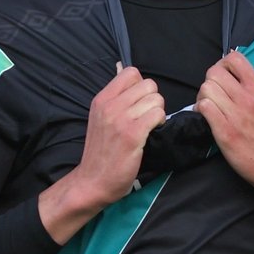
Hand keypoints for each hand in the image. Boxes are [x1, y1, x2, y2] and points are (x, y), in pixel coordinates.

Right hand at [61, 65, 164, 216]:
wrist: (93, 181)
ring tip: (149, 125)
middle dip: (153, 99)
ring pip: (156, 99)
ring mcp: (121, 119)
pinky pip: (158, 114)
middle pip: (149, 84)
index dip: (141, 86)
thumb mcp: (100, 118)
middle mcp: (110, 106)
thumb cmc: (101, 151)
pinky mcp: (133, 134)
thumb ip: (115, 99)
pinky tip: (152, 132)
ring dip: (158, 112)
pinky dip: (160, 122)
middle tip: (147, 116)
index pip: (131, 72)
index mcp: (102, 99)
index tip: (139, 102)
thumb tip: (129, 75)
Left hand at [197, 51, 253, 232]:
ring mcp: (237, 115)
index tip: (222, 79)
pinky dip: (200, 111)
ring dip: (202, 98)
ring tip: (208, 109)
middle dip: (209, 83)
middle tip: (212, 97)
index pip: (234, 58)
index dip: (221, 65)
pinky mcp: (226, 132)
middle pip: (214, 72)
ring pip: (206, 88)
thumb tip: (232, 76)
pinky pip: (204, 108)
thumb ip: (251, 89)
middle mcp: (249, 97)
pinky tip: (206, 120)